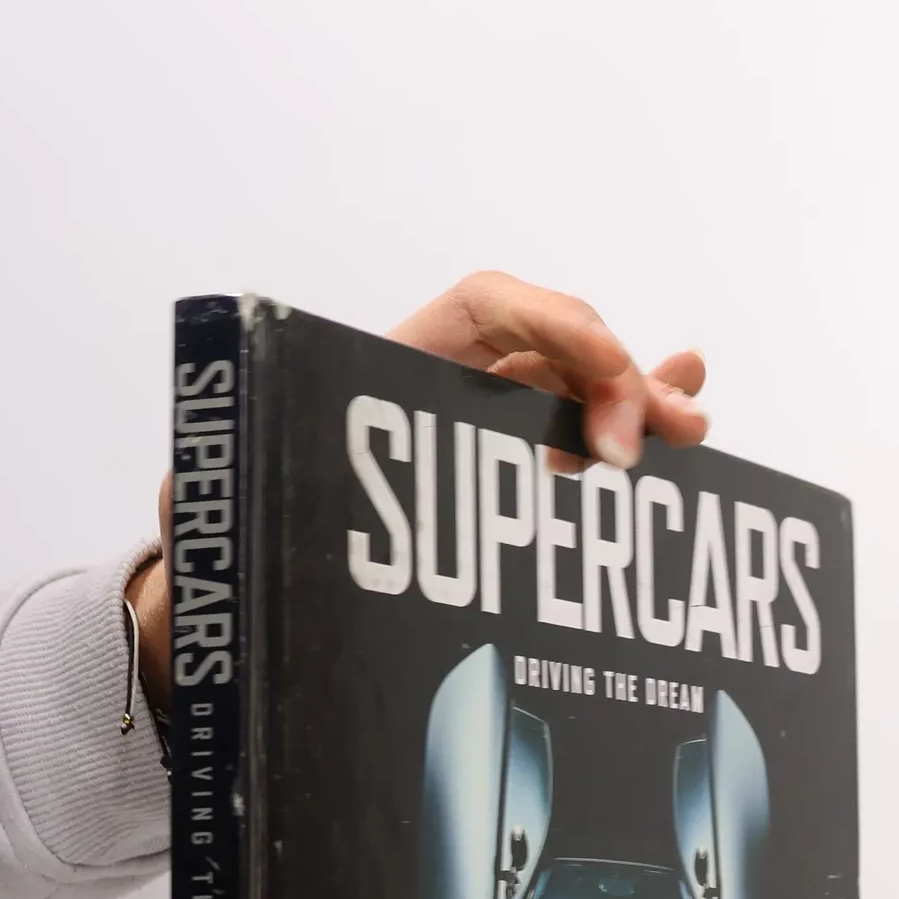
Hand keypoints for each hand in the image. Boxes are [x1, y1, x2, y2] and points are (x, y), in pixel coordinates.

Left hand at [131, 272, 708, 712]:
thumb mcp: (220, 512)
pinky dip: (632, 421)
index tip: (600, 403)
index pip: (488, 307)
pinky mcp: (507, 466)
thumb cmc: (234, 541)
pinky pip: (582, 430)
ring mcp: (484, 421)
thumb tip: (204, 504)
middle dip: (620, 377)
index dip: (558, 329)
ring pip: (580, 387)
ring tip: (695, 427)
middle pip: (553, 344)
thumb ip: (221, 496)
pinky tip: (683, 426)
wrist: (248, 591)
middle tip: (664, 434)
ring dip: (642, 400)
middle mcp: (442, 380)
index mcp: (383, 364)